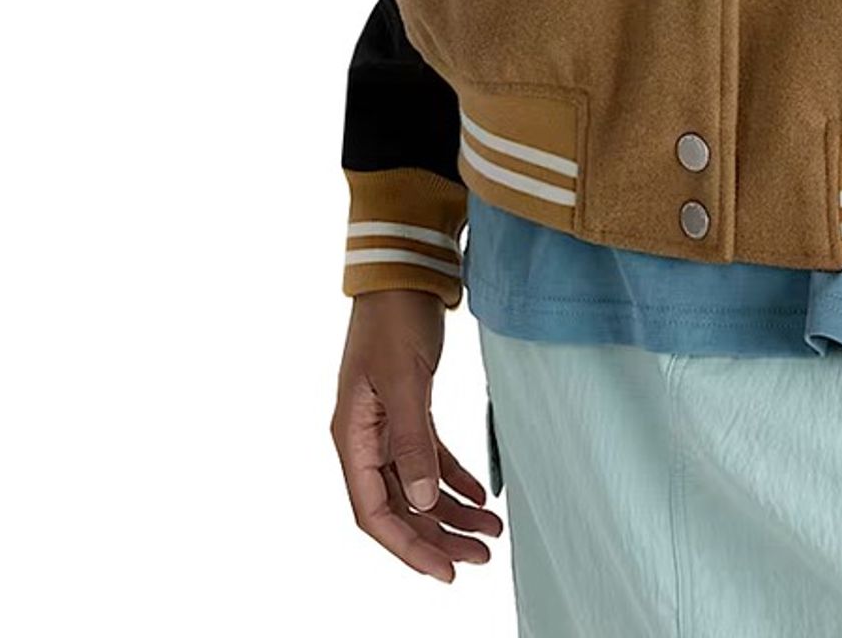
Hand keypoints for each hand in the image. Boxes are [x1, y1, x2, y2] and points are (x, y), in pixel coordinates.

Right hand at [331, 288, 502, 581]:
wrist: (404, 270)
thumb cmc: (395, 317)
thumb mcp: (405, 379)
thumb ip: (411, 440)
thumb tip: (422, 500)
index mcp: (351, 438)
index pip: (375, 513)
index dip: (409, 547)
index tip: (447, 571)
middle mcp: (364, 438)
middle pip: (400, 506)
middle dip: (439, 537)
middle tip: (483, 556)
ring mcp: (386, 424)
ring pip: (417, 486)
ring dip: (451, 512)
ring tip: (490, 532)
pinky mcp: (409, 407)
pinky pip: (429, 456)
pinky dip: (453, 478)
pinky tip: (480, 496)